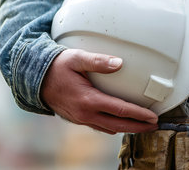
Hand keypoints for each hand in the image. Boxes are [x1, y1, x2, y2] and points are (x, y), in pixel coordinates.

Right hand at [41, 49, 157, 133]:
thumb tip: (119, 63)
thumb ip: (98, 61)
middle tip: (153, 125)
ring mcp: (80, 118)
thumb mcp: (76, 59)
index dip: (139, 115)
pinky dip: (112, 126)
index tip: (152, 117)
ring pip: (109, 129)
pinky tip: (118, 122)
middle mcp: (85, 113)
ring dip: (126, 128)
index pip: (119, 110)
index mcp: (88, 100)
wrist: (35, 79)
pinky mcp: (77, 119)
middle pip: (118, 125)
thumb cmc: (56, 67)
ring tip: (140, 125)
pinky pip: (99, 127)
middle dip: (138, 127)